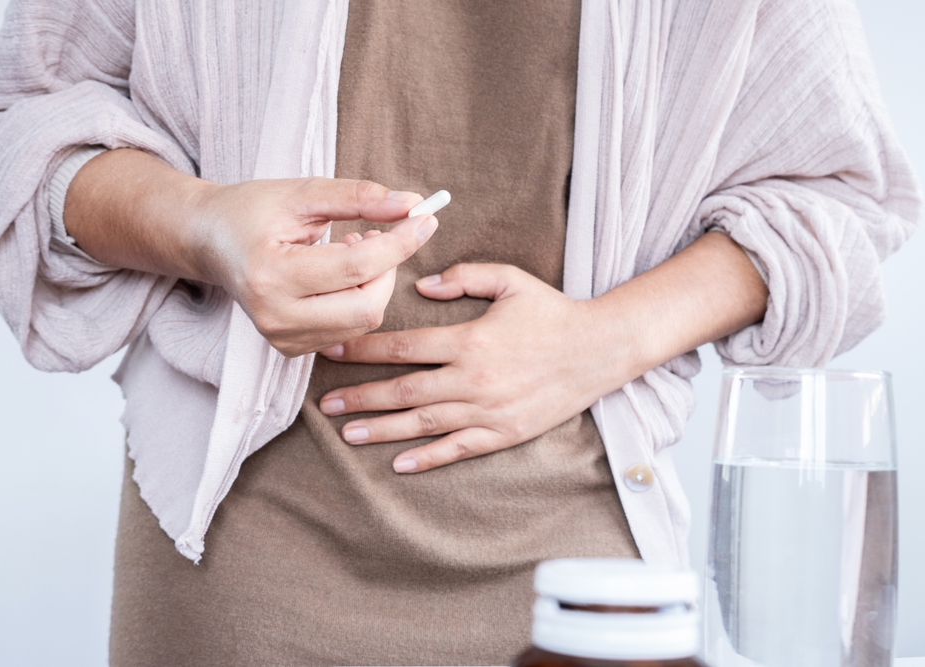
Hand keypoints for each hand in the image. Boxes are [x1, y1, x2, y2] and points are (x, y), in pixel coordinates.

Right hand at [65, 150, 437, 357]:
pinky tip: (337, 275)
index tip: (426, 218)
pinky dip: (358, 300)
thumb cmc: (254, 211)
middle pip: (368, 305)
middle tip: (375, 235)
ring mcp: (280, 338)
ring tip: (349, 249)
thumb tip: (412, 206)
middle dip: (387, 268)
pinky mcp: (289, 349)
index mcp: (271, 273)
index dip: (400, 242)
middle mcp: (274, 316)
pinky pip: (349, 330)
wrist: (210, 241)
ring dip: (374, 283)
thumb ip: (358, 197)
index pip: (357, 266)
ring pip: (364, 321)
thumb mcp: (304, 193)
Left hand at [317, 263, 633, 472]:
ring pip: (424, 423)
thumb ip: (464, 276)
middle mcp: (473, 379)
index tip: (334, 353)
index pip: (404, 347)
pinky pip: (459, 449)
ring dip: (383, 430)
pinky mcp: (505, 433)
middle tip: (326, 405)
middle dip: (361, 397)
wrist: (599, 350)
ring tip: (349, 434)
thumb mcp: (511, 280)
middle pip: (404, 390)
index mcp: (470, 340)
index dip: (365, 350)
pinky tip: (400, 463)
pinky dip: (429, 458)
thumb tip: (421, 285)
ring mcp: (488, 411)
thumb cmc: (552, 312)